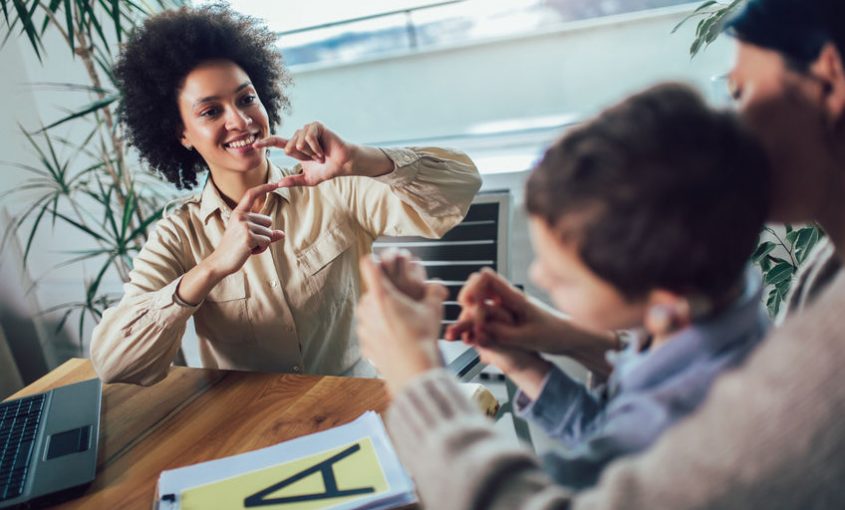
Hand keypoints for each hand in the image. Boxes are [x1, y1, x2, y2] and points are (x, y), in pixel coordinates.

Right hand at [206, 182, 285, 276]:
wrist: (220, 262)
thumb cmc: (234, 249)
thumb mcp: (248, 237)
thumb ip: (265, 234)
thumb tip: (282, 234)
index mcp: (238, 213)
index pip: (251, 195)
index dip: (264, 187)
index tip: (275, 183)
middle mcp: (241, 216)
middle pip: (268, 220)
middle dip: (264, 234)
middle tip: (248, 241)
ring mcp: (245, 226)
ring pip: (269, 233)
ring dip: (263, 243)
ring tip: (248, 247)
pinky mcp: (249, 237)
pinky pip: (267, 241)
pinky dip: (262, 249)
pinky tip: (249, 251)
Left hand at [254, 121, 354, 186]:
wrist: (342, 163)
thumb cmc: (327, 169)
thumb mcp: (308, 179)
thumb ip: (294, 181)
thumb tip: (278, 184)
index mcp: (296, 146)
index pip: (277, 142)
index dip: (265, 143)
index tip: (254, 145)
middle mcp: (300, 135)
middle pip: (288, 147)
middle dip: (303, 157)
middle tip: (316, 159)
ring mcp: (307, 129)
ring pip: (298, 143)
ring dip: (311, 153)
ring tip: (321, 154)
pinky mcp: (316, 126)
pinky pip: (308, 138)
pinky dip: (316, 148)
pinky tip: (323, 150)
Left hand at [356, 256, 446, 395]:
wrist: (413, 372)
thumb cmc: (422, 340)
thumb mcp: (434, 310)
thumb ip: (434, 290)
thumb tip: (436, 284)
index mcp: (382, 295)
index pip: (368, 264)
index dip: (376, 261)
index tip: (383, 264)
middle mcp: (367, 308)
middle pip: (372, 290)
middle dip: (386, 293)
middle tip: (404, 303)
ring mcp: (363, 326)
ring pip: (370, 309)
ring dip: (382, 311)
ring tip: (402, 322)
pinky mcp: (363, 342)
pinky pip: (370, 329)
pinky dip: (380, 330)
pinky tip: (396, 337)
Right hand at [445, 268, 561, 350]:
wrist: (568, 339)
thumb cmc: (554, 335)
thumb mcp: (528, 338)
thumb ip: (503, 334)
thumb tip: (479, 330)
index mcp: (515, 298)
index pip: (486, 278)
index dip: (472, 287)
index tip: (469, 303)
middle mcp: (508, 298)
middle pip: (478, 285)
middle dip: (467, 298)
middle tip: (463, 315)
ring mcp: (507, 306)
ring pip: (480, 300)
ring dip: (470, 312)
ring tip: (463, 330)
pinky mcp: (507, 316)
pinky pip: (486, 313)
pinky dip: (477, 321)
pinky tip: (474, 334)